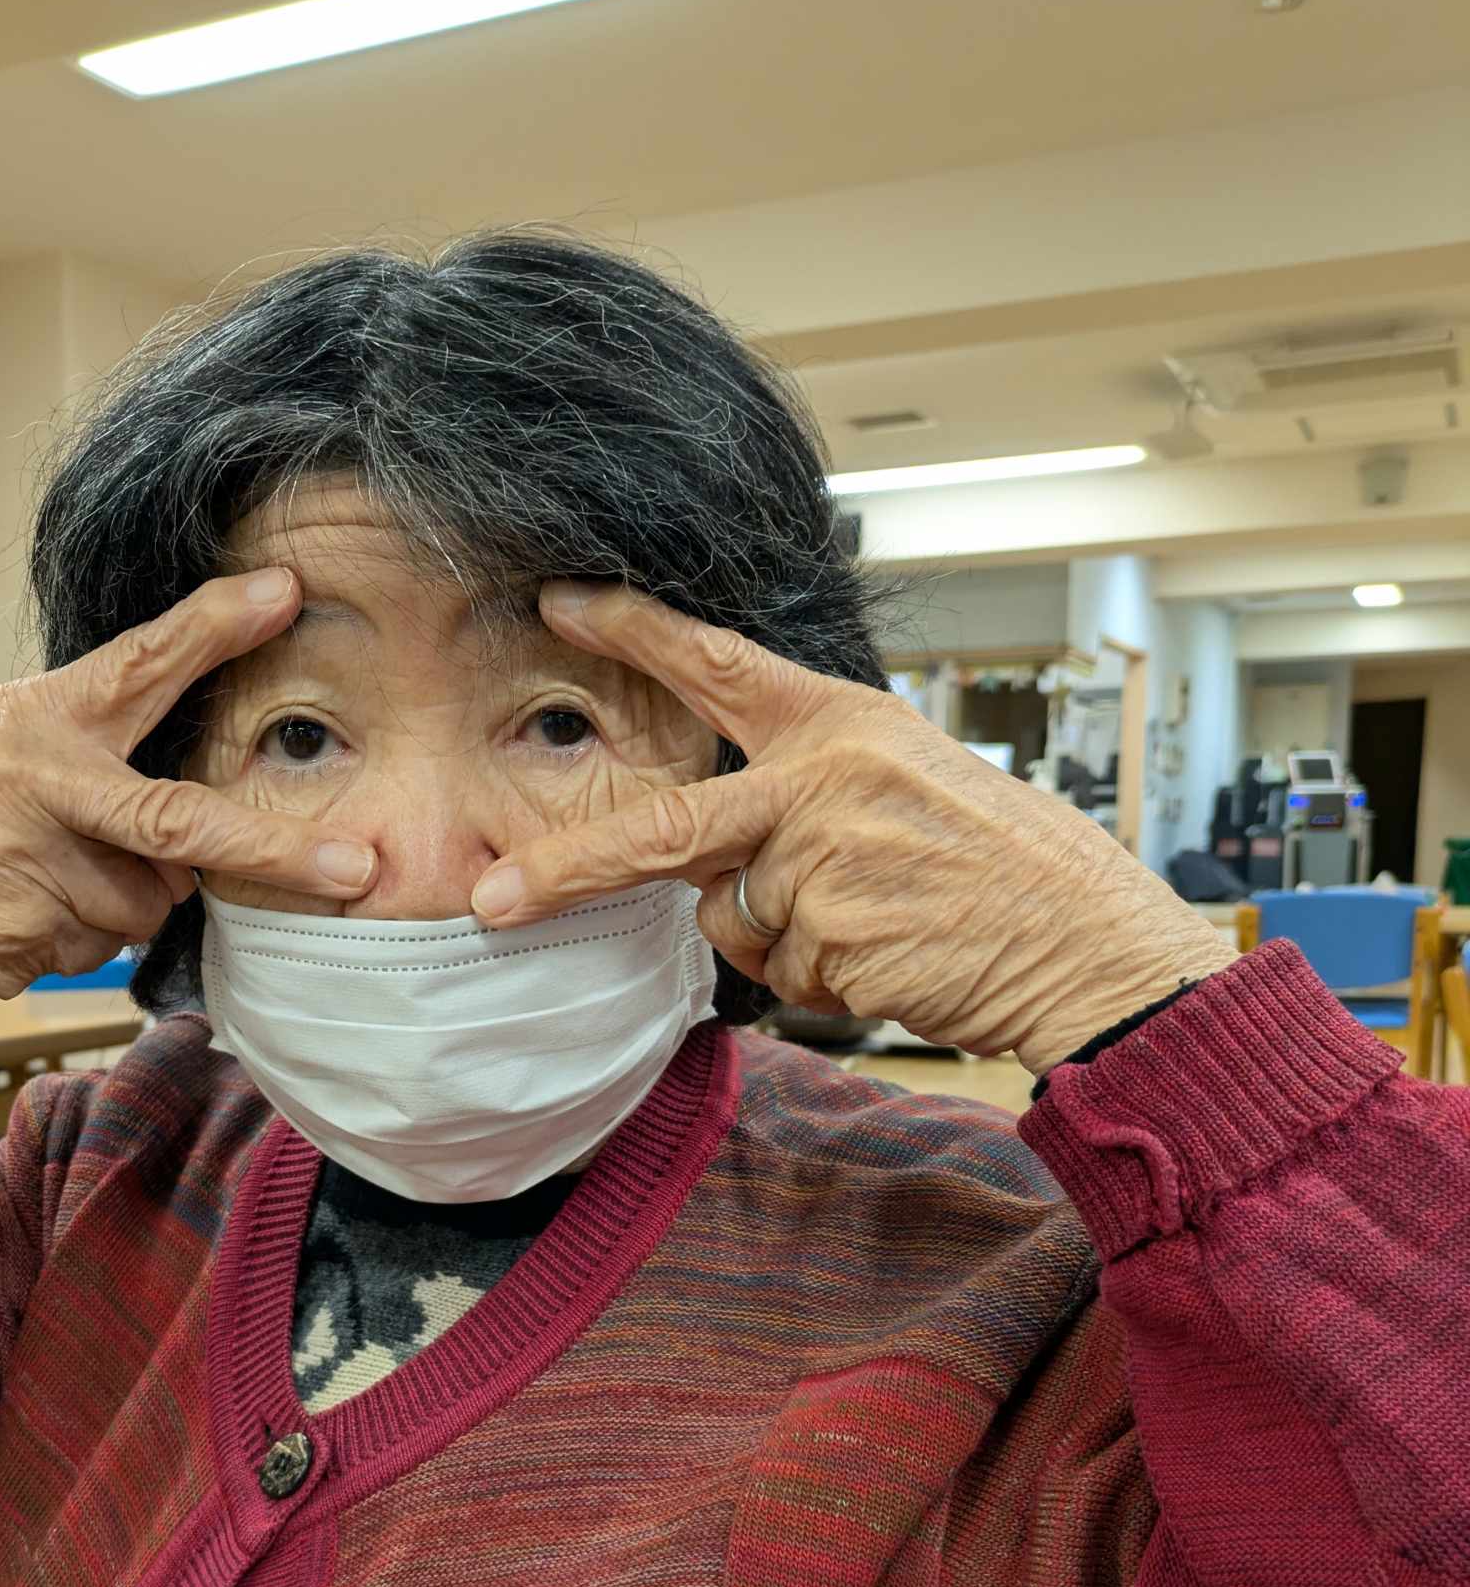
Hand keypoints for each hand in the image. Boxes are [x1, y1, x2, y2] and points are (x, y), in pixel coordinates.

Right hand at [0, 569, 376, 1136]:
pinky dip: (78, 935)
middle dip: (275, 850)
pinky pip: (103, 944)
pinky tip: (16, 912)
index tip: (283, 591)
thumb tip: (200, 835)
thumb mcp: (4, 748)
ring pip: (148, 900)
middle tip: (353, 868)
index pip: (139, 664)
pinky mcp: (26, 934)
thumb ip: (100, 760)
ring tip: (40, 874)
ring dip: (119, 899)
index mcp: (40, 719)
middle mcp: (41, 784)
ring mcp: (34, 866)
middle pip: (181, 822)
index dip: (214, 627)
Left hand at [469, 584, 1236, 1073]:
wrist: (1092, 946)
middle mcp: (824, 782)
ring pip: (735, 923)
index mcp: (844, 725)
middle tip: (494, 897)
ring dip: (790, 944)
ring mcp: (824, 863)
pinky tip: (903, 962)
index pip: (718, 666)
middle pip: (663, 829)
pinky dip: (832, 986)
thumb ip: (809, 800)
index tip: (560, 601)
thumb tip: (722, 864)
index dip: (632, 631)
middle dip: (568, 868)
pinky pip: (786, 978)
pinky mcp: (834, 940)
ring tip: (888, 926)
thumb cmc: (1014, 871)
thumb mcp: (914, 790)